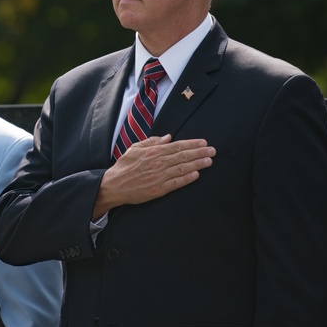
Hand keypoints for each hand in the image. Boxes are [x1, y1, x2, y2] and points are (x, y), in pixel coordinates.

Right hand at [93, 134, 214, 219]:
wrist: (114, 185)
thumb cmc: (124, 166)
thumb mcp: (135, 148)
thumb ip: (152, 142)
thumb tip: (168, 137)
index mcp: (153, 152)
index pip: (177, 146)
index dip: (192, 144)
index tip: (204, 142)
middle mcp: (158, 163)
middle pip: (183, 156)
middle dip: (200, 152)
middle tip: (213, 150)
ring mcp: (159, 176)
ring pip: (183, 168)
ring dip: (198, 164)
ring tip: (209, 161)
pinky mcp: (159, 189)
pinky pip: (177, 183)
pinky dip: (187, 178)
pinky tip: (197, 175)